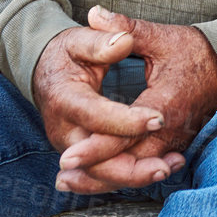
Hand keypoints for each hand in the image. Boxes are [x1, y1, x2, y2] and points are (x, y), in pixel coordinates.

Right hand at [32, 19, 167, 164]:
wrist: (47, 70)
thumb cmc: (68, 54)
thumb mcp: (82, 39)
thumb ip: (102, 41)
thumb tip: (123, 42)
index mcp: (65, 99)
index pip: (95, 116)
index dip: (126, 122)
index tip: (158, 119)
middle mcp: (64, 130)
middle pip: (94, 161)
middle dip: (129, 168)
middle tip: (165, 166)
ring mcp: (72, 146)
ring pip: (101, 174)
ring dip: (134, 177)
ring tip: (169, 169)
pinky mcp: (83, 155)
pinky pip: (105, 172)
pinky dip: (130, 176)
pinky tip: (162, 169)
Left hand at [52, 7, 216, 193]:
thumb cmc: (193, 50)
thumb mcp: (161, 36)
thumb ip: (126, 29)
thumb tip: (95, 13)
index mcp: (165, 101)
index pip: (127, 133)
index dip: (97, 147)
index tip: (68, 157)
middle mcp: (172, 128)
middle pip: (130, 162)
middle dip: (95, 174)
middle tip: (62, 178)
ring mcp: (176, 139)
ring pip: (138, 170)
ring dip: (105, 179)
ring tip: (69, 183)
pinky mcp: (175, 144)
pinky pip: (147, 167)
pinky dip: (122, 176)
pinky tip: (97, 180)